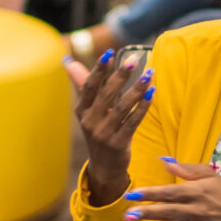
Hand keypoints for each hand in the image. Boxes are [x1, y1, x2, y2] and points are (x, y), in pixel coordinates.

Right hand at [69, 50, 152, 203]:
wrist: (104, 167)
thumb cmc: (98, 131)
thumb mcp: (88, 111)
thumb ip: (82, 84)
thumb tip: (68, 62)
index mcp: (82, 111)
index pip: (89, 86)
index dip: (99, 69)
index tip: (109, 53)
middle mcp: (90, 122)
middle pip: (106, 94)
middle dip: (121, 75)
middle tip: (134, 59)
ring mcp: (104, 134)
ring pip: (122, 107)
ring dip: (137, 89)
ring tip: (149, 74)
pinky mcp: (119, 144)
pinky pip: (133, 122)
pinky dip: (143, 107)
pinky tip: (152, 93)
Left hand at [121, 159, 220, 220]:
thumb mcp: (208, 175)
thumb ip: (185, 169)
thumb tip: (163, 160)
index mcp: (196, 192)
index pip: (170, 193)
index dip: (150, 193)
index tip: (131, 194)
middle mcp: (196, 211)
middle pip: (169, 212)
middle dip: (147, 214)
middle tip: (128, 215)